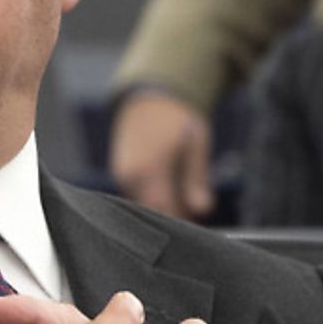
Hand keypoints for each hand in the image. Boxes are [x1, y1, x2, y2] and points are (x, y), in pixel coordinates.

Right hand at [110, 90, 214, 219]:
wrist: (150, 98)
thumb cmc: (178, 119)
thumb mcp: (196, 144)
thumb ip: (196, 179)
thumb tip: (202, 210)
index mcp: (148, 169)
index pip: (164, 210)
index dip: (181, 221)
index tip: (198, 226)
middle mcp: (128, 176)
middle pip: (152, 212)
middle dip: (173, 216)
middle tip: (194, 209)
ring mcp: (121, 177)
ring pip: (144, 207)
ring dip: (163, 207)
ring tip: (183, 193)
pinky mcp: (120, 177)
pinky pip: (138, 198)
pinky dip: (153, 199)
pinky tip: (169, 188)